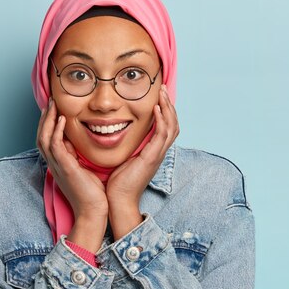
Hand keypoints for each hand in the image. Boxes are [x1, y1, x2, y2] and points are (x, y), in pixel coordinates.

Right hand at [37, 99, 107, 250]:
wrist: (94, 212)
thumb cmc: (92, 193)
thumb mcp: (83, 169)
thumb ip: (78, 156)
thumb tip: (77, 142)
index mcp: (59, 164)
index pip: (47, 139)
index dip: (48, 124)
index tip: (54, 109)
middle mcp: (54, 164)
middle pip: (41, 136)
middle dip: (45, 118)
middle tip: (50, 102)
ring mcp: (58, 166)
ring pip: (44, 138)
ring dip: (48, 120)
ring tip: (52, 105)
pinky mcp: (65, 168)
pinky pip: (55, 146)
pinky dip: (56, 131)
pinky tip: (62, 119)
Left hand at [106, 85, 179, 238]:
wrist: (118, 201)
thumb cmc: (117, 183)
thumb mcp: (123, 158)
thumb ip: (125, 145)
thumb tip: (115, 132)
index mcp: (153, 151)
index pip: (165, 126)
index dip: (164, 110)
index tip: (157, 94)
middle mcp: (158, 152)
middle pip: (173, 123)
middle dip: (169, 104)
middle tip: (163, 88)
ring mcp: (157, 155)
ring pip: (171, 126)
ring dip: (168, 107)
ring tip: (162, 93)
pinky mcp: (152, 158)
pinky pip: (162, 135)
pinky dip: (162, 120)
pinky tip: (156, 108)